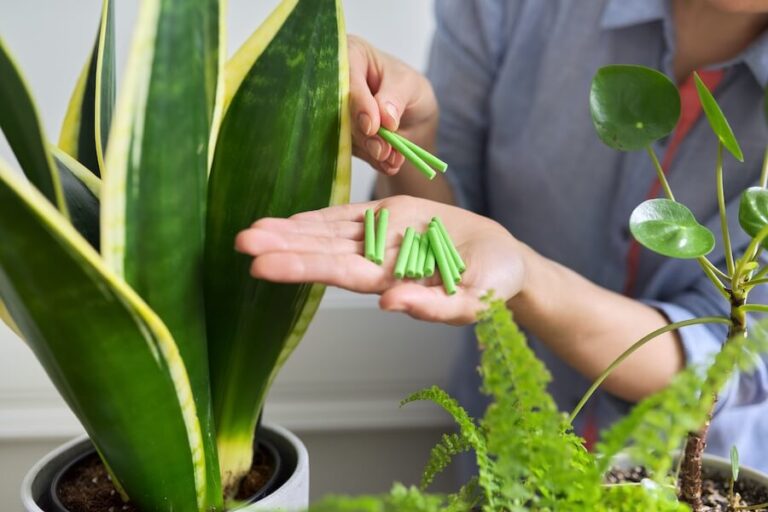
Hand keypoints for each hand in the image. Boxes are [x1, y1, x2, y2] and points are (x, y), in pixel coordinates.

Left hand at [235, 196, 527, 324]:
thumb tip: (391, 305)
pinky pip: (348, 215)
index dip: (301, 267)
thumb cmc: (495, 284)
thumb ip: (436, 306)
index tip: (261, 266)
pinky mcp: (391, 215)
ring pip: (328, 233)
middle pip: (322, 252)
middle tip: (240, 243)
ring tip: (251, 230)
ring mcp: (381, 237)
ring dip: (290, 231)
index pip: (338, 273)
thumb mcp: (477, 300)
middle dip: (282, 248)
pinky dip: (318, 217)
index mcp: (393, 281)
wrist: (504, 260)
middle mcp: (377, 261)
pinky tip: (289, 220)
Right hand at [348, 35, 438, 175]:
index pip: (347, 80)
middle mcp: (336, 82)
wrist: (414, 115)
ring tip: (392, 159)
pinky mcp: (340, 134)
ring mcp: (336, 110)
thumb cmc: (410, 88)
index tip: (373, 126)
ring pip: (344, 133)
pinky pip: (350, 149)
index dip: (359, 105)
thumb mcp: (409, 85)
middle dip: (364, 134)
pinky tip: (388, 164)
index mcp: (350, 55)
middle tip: (383, 150)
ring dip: (369, 150)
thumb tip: (384, 118)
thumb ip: (395, 97)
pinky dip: (371, 158)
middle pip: (340, 110)